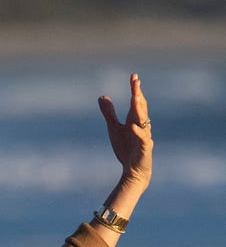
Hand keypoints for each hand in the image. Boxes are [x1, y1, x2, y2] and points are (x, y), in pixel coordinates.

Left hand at [98, 72, 152, 191]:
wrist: (133, 171)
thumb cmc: (125, 149)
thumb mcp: (114, 128)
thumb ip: (109, 113)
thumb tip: (102, 96)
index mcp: (134, 119)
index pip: (135, 101)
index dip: (135, 88)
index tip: (134, 76)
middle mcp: (141, 124)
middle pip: (140, 107)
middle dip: (138, 94)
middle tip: (136, 82)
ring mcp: (144, 135)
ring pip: (143, 120)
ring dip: (139, 109)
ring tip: (135, 97)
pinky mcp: (144, 147)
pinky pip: (142, 138)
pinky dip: (138, 132)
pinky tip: (132, 126)